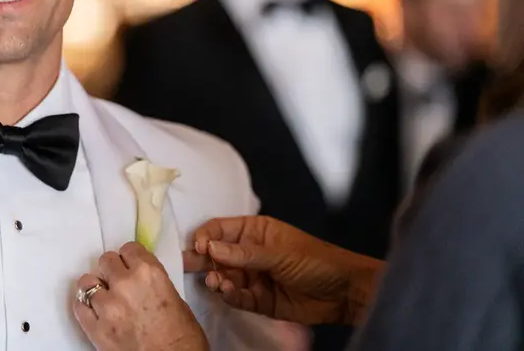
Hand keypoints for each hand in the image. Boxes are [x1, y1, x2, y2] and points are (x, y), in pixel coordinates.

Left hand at [74, 242, 208, 350]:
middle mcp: (125, 284)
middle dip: (112, 270)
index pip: (129, 248)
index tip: (131, 265)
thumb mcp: (175, 299)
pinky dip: (85, 306)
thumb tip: (139, 279)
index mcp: (150, 273)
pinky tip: (95, 311)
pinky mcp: (94, 328)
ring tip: (104, 297)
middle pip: (106, 260)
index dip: (130, 258)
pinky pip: (78, 306)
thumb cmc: (183, 338)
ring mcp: (107, 307)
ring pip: (87, 281)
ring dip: (96, 287)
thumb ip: (152, 283)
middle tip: (119, 282)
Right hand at [183, 216, 382, 325]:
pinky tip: (229, 293)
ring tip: (217, 282)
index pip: (220, 229)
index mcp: (255, 231)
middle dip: (201, 260)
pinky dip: (230, 295)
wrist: (343, 293)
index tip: (199, 247)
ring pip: (223, 276)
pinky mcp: (258, 300)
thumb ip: (244, 253)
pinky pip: (236, 297)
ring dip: (216, 279)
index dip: (206, 236)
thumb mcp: (279, 253)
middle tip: (185, 266)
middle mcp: (249, 252)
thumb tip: (210, 247)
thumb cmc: (315, 260)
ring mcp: (252, 276)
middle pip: (216, 254)